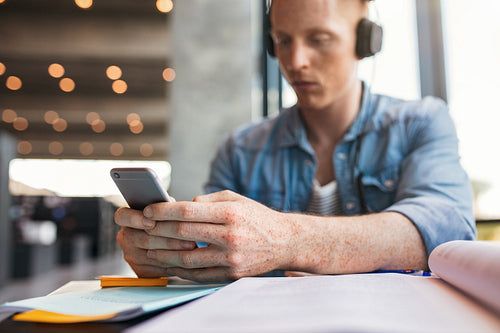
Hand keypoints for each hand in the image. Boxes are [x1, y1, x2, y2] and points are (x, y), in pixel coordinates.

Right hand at [115, 207, 196, 277]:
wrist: (168, 244)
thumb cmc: (167, 222)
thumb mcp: (165, 210)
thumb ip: (165, 207)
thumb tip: (175, 205)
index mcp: (127, 218)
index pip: (122, 216)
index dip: (135, 219)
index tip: (151, 221)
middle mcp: (126, 238)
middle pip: (143, 239)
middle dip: (168, 238)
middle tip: (187, 237)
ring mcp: (131, 255)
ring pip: (152, 254)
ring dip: (174, 251)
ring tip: (190, 246)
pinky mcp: (140, 270)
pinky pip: (157, 268)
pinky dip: (174, 263)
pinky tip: (186, 257)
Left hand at [139, 190, 295, 281]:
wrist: (284, 241)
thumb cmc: (256, 217)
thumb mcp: (236, 199)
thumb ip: (207, 200)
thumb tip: (181, 206)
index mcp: (230, 213)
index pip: (187, 211)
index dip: (163, 211)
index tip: (147, 210)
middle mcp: (230, 236)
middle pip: (183, 233)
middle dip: (158, 229)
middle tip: (143, 226)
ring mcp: (231, 258)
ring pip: (187, 258)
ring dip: (164, 254)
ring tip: (150, 249)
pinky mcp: (232, 274)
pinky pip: (199, 274)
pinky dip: (181, 270)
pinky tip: (170, 264)